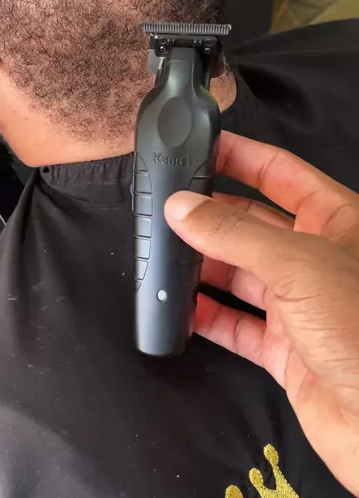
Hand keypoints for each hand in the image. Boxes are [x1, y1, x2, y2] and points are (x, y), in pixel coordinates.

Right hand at [165, 132, 358, 496]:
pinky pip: (236, 325)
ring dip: (202, 266)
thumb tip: (180, 208)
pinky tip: (177, 307)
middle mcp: (316, 259)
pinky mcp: (284, 350)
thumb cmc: (358, 329)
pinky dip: (207, 317)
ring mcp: (300, 305)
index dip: (242, 157)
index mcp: (337, 222)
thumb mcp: (297, 266)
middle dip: (211, 216)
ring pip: (240, 274)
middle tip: (164, 207)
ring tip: (159, 254)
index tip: (198, 147)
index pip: (282, 174)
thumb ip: (234, 235)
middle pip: (253, 225)